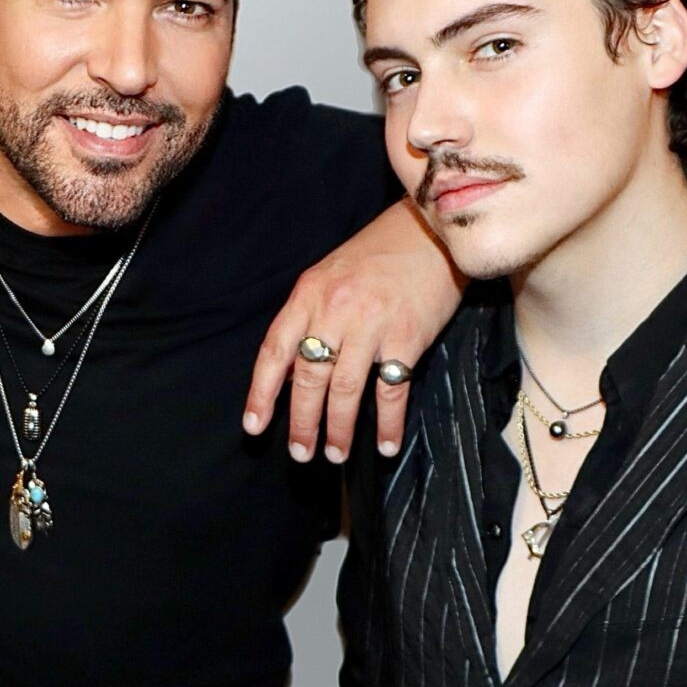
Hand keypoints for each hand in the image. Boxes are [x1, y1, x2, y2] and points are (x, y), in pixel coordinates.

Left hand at [243, 198, 462, 462]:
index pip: (274, 351)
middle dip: (302, 422)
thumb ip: (306, 320)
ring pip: (345, 389)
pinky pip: (392, 389)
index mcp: (308, 295)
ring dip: (339, 429)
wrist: (432, 231)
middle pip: (309, 377)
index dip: (262, 393)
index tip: (254, 426)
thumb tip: (289, 372)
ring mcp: (371, 324)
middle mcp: (334, 310)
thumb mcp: (328, 277)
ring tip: (336, 455)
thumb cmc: (377, 256)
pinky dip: (389, 423)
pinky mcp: (407, 336)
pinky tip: (387, 445)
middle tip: (300, 453)